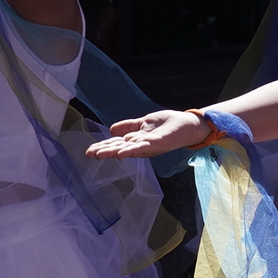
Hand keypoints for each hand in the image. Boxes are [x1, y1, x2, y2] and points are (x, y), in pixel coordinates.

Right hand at [85, 108, 214, 160]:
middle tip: (89, 154)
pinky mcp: (158, 143)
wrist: (189, 125)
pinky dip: (132, 150)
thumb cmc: (169, 124)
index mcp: (136, 140)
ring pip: (128, 149)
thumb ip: (129, 126)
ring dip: (113, 152)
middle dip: (104, 151)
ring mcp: (149, 146)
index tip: (89, 150)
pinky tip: (121, 153)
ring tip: (100, 155)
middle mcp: (141, 145)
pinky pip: (143, 147)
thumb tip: (111, 130)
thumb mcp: (144, 123)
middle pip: (119, 148)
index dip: (103, 146)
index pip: (117, 143)